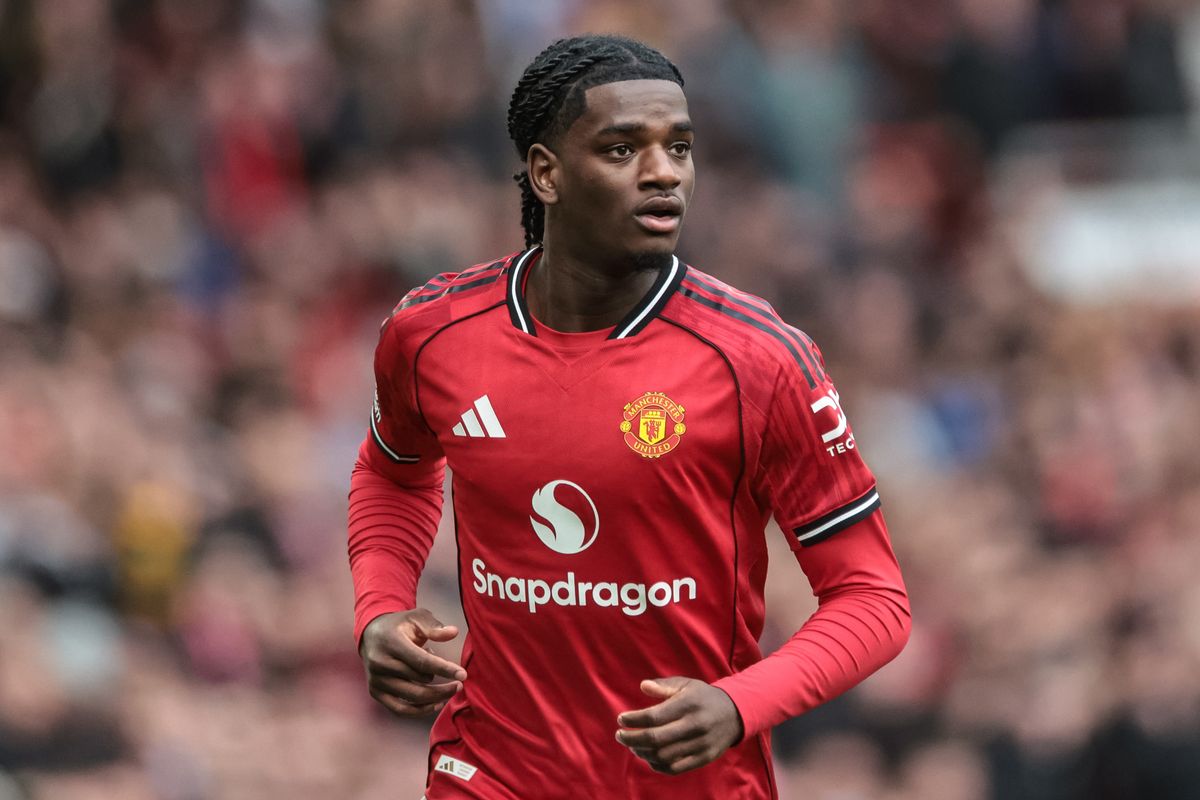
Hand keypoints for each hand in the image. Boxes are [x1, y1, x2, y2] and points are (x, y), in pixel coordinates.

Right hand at [359, 609, 466, 717]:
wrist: (371, 634)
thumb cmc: (399, 625)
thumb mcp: (416, 617)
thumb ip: (434, 626)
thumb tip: (454, 632)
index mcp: (391, 642)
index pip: (422, 661)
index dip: (444, 669)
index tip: (463, 674)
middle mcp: (380, 662)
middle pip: (419, 681)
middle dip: (443, 685)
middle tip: (460, 683)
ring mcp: (376, 679)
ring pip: (412, 697)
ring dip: (436, 698)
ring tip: (450, 691)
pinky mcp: (375, 691)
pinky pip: (399, 709)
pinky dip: (419, 711)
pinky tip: (436, 704)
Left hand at [615, 677, 743, 774]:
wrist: (735, 714)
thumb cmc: (703, 697)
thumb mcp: (686, 684)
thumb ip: (664, 685)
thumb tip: (642, 686)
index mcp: (688, 704)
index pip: (654, 716)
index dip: (633, 719)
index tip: (621, 719)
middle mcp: (695, 725)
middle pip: (656, 738)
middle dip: (632, 738)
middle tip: (619, 735)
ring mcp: (700, 744)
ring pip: (663, 755)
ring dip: (642, 752)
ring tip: (632, 746)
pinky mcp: (703, 758)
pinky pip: (675, 767)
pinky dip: (657, 765)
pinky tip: (648, 756)